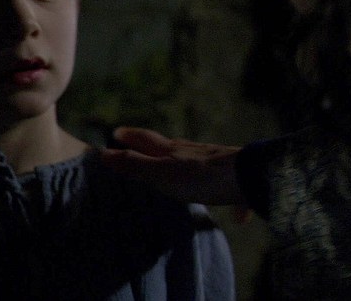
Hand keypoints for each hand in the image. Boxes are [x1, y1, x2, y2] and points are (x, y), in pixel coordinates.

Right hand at [100, 127, 244, 205]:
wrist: (247, 177)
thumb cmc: (200, 177)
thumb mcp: (161, 173)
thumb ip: (134, 165)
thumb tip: (103, 154)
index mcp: (171, 150)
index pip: (145, 139)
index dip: (129, 136)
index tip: (116, 133)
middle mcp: (191, 151)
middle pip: (169, 146)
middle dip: (153, 146)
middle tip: (140, 145)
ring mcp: (213, 162)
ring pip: (195, 161)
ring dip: (184, 164)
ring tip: (180, 172)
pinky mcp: (233, 177)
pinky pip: (228, 188)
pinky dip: (229, 200)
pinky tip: (238, 218)